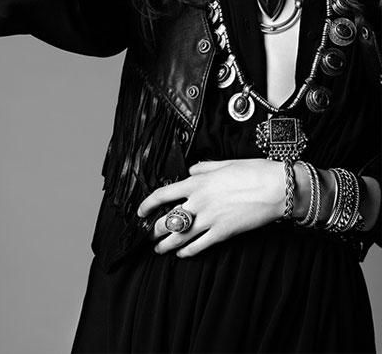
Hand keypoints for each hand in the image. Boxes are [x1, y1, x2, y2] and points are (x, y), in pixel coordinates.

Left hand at [137, 158, 285, 257]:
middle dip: (154, 230)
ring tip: (158, 249)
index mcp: (196, 182)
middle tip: (148, 235)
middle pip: (168, 219)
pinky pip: (199, 246)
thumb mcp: (222, 163)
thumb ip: (202, 168)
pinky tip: (181, 254)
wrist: (276, 188)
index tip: (140, 211)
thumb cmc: (252, 171)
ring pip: (180, 236)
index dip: (147, 204)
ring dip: (166, 244)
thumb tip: (190, 171)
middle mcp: (198, 201)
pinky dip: (187, 252)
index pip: (162, 194)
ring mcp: (209, 219)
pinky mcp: (222, 233)